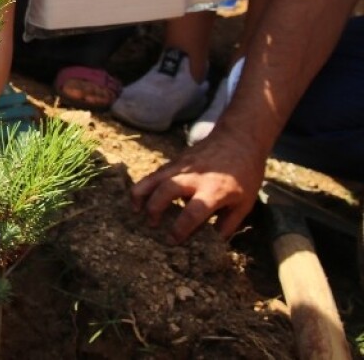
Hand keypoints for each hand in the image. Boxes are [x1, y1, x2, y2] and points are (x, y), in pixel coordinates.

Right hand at [130, 126, 266, 243]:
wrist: (239, 139)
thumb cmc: (245, 174)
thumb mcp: (245, 203)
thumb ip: (228, 224)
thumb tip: (213, 243)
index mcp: (214, 191)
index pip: (193, 213)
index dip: (181, 229)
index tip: (172, 240)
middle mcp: (194, 178)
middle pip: (166, 191)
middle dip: (155, 210)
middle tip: (152, 225)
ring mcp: (182, 166)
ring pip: (154, 178)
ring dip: (141, 194)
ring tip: (135, 209)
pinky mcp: (175, 160)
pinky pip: (156, 173)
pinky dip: (146, 185)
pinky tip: (141, 196)